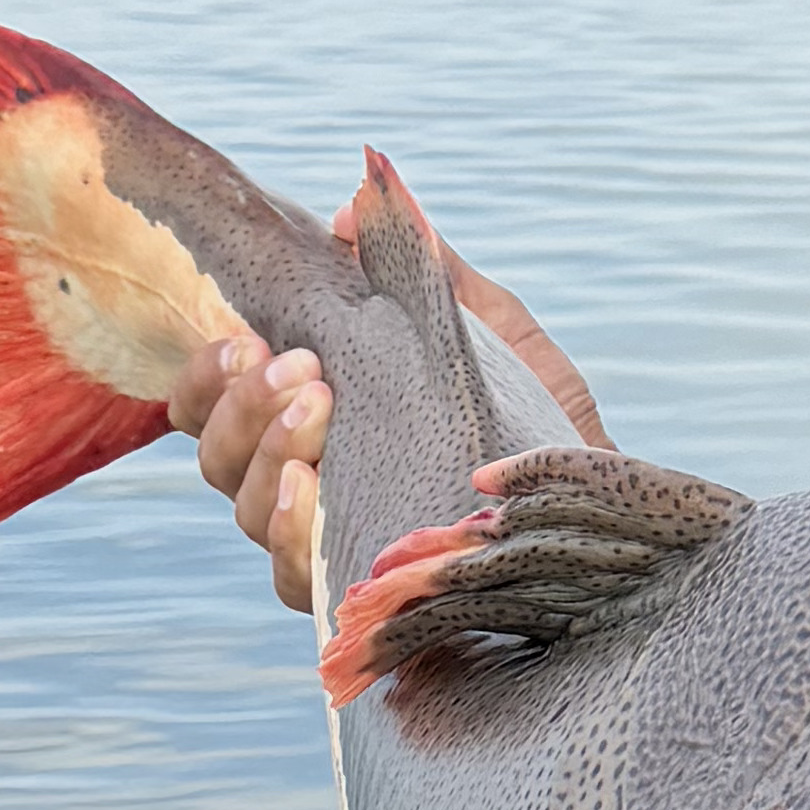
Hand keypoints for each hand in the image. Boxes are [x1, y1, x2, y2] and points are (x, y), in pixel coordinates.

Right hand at [166, 218, 606, 614]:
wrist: (601, 520)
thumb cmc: (539, 430)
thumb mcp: (500, 339)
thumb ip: (431, 275)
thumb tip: (354, 211)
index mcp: (310, 422)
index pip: (214, 402)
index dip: (208, 373)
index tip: (249, 338)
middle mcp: (301, 487)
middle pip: (215, 456)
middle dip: (243, 406)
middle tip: (303, 370)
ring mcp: (323, 546)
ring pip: (246, 511)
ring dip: (268, 455)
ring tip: (317, 408)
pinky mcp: (355, 598)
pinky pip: (291, 578)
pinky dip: (291, 534)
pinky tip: (311, 491)